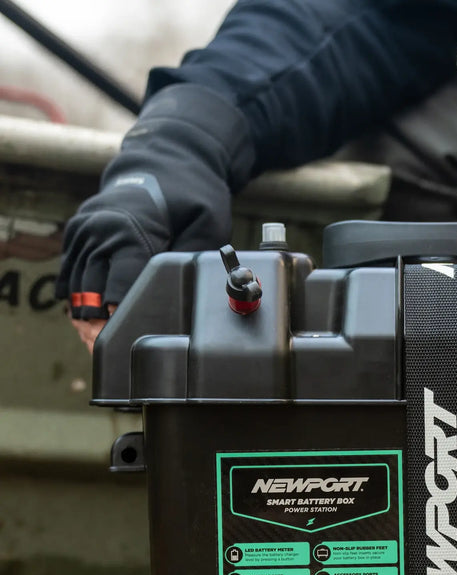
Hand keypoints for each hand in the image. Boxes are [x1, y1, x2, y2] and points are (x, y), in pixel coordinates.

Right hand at [56, 83, 254, 350]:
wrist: (166, 159)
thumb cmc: (191, 193)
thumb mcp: (208, 223)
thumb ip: (193, 259)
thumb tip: (188, 292)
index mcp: (127, 229)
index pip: (118, 288)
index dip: (124, 320)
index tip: (130, 343)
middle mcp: (97, 231)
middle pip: (91, 296)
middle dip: (102, 328)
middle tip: (114, 355)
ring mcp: (83, 233)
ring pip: (76, 290)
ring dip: (87, 320)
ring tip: (102, 347)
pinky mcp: (78, 236)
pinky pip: (71, 278)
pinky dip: (81, 302)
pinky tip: (95, 324)